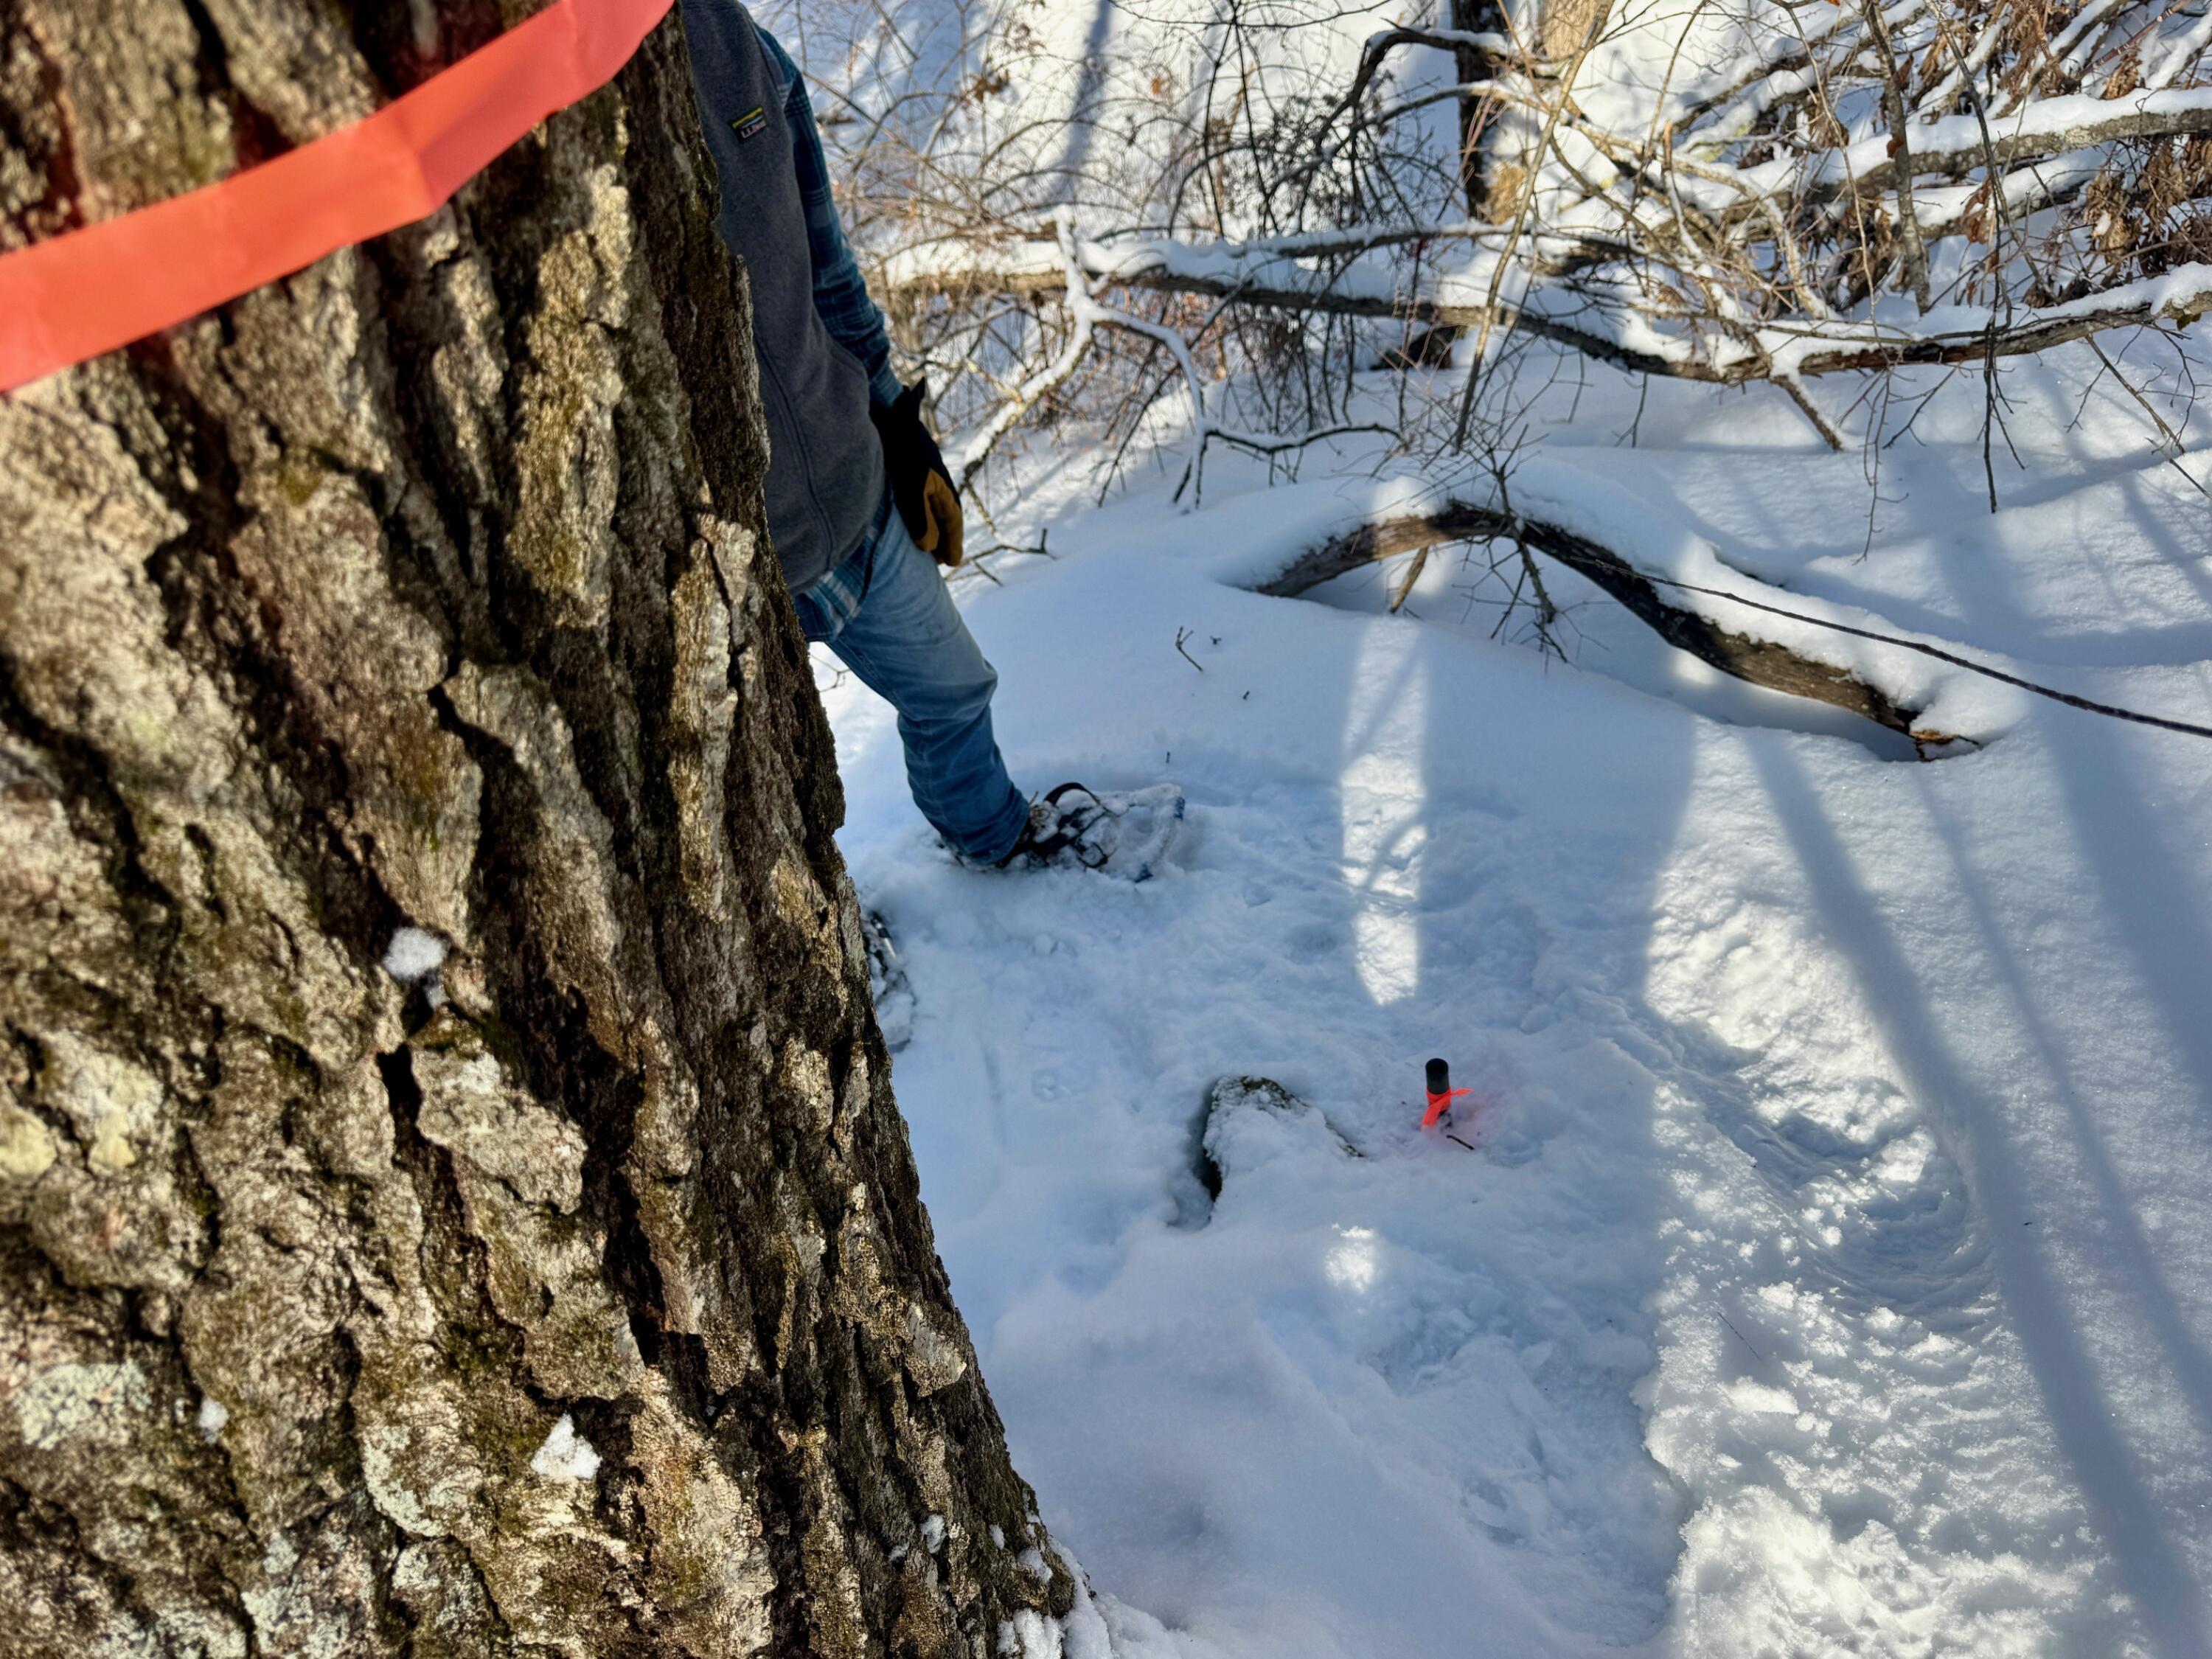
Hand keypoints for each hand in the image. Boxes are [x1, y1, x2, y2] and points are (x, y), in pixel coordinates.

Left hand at [870, 380, 964, 567]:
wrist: (886, 418)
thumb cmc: (900, 453)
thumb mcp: (911, 491)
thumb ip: (921, 520)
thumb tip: (928, 546)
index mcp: (943, 487)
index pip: (952, 521)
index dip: (953, 543)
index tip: (953, 563)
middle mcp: (935, 482)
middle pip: (944, 516)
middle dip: (944, 538)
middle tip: (942, 561)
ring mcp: (921, 475)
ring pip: (931, 508)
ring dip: (932, 527)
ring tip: (927, 547)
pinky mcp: (906, 470)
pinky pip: (918, 500)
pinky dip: (919, 515)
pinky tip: (910, 521)